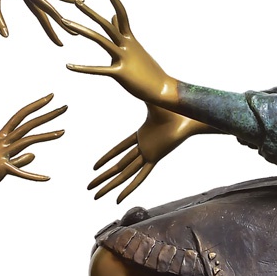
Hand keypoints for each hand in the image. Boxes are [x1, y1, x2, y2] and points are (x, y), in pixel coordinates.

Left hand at [0, 0, 79, 44]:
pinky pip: (34, 6)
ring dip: (51, 23)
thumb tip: (5, 36)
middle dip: (60, 22)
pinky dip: (41, 15)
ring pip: (41, 8)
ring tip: (61, 39)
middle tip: (74, 36)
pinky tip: (47, 20)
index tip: (77, 1)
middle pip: (47, 7)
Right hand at [0, 94, 66, 196]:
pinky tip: (47, 178)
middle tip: (65, 107)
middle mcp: (2, 142)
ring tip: (63, 131)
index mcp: (1, 138)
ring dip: (46, 135)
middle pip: (28, 124)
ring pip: (28, 140)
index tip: (50, 97)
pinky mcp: (1, 169)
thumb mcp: (1, 163)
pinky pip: (20, 171)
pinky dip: (34, 176)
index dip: (35, 106)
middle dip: (47, 115)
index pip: (21, 116)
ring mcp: (1, 154)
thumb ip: (19, 159)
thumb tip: (33, 154)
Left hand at [51, 0, 177, 106]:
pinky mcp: (121, 73)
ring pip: (101, 40)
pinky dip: (83, 68)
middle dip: (91, 12)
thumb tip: (111, 14)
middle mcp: (127, 44)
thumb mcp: (135, 47)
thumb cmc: (147, 69)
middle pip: (106, 24)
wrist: (162, 89)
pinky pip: (99, 70)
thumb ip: (121, 30)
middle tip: (76, 1)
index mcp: (130, 38)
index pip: (121, 12)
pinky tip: (68, 66)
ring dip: (82, 30)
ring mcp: (124, 58)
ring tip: (65, 23)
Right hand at [89, 103, 209, 202]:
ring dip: (109, 185)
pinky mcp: (155, 159)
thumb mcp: (151, 99)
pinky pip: (139, 177)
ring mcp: (149, 154)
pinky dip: (128, 188)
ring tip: (95, 195)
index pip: (120, 149)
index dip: (107, 157)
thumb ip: (143, 92)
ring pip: (124, 174)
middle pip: (119, 166)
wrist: (187, 114)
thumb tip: (135, 76)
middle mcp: (144, 147)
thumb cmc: (173, 105)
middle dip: (103, 178)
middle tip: (89, 186)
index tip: (95, 166)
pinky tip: (118, 199)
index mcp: (143, 135)